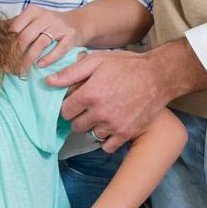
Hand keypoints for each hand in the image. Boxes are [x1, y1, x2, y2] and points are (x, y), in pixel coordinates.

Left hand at [11, 5, 81, 69]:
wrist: (78, 23)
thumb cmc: (50, 24)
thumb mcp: (33, 20)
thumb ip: (17, 25)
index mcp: (33, 11)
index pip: (15, 28)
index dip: (6, 44)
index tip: (0, 57)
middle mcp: (46, 16)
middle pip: (25, 37)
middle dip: (14, 55)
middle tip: (7, 68)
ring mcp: (59, 26)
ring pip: (39, 45)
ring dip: (27, 61)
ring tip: (20, 71)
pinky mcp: (71, 36)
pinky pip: (58, 50)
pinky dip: (48, 59)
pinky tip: (39, 66)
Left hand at [47, 48, 172, 152]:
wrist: (158, 77)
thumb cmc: (126, 66)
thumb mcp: (97, 61)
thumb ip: (71, 73)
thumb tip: (48, 81)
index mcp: (89, 94)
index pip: (65, 111)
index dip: (69, 105)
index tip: (76, 101)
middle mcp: (99, 113)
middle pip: (75, 125)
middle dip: (78, 116)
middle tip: (89, 107)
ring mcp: (113, 125)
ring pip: (90, 135)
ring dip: (92, 127)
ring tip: (102, 114)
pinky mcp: (126, 134)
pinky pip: (106, 146)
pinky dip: (106, 139)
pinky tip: (110, 126)